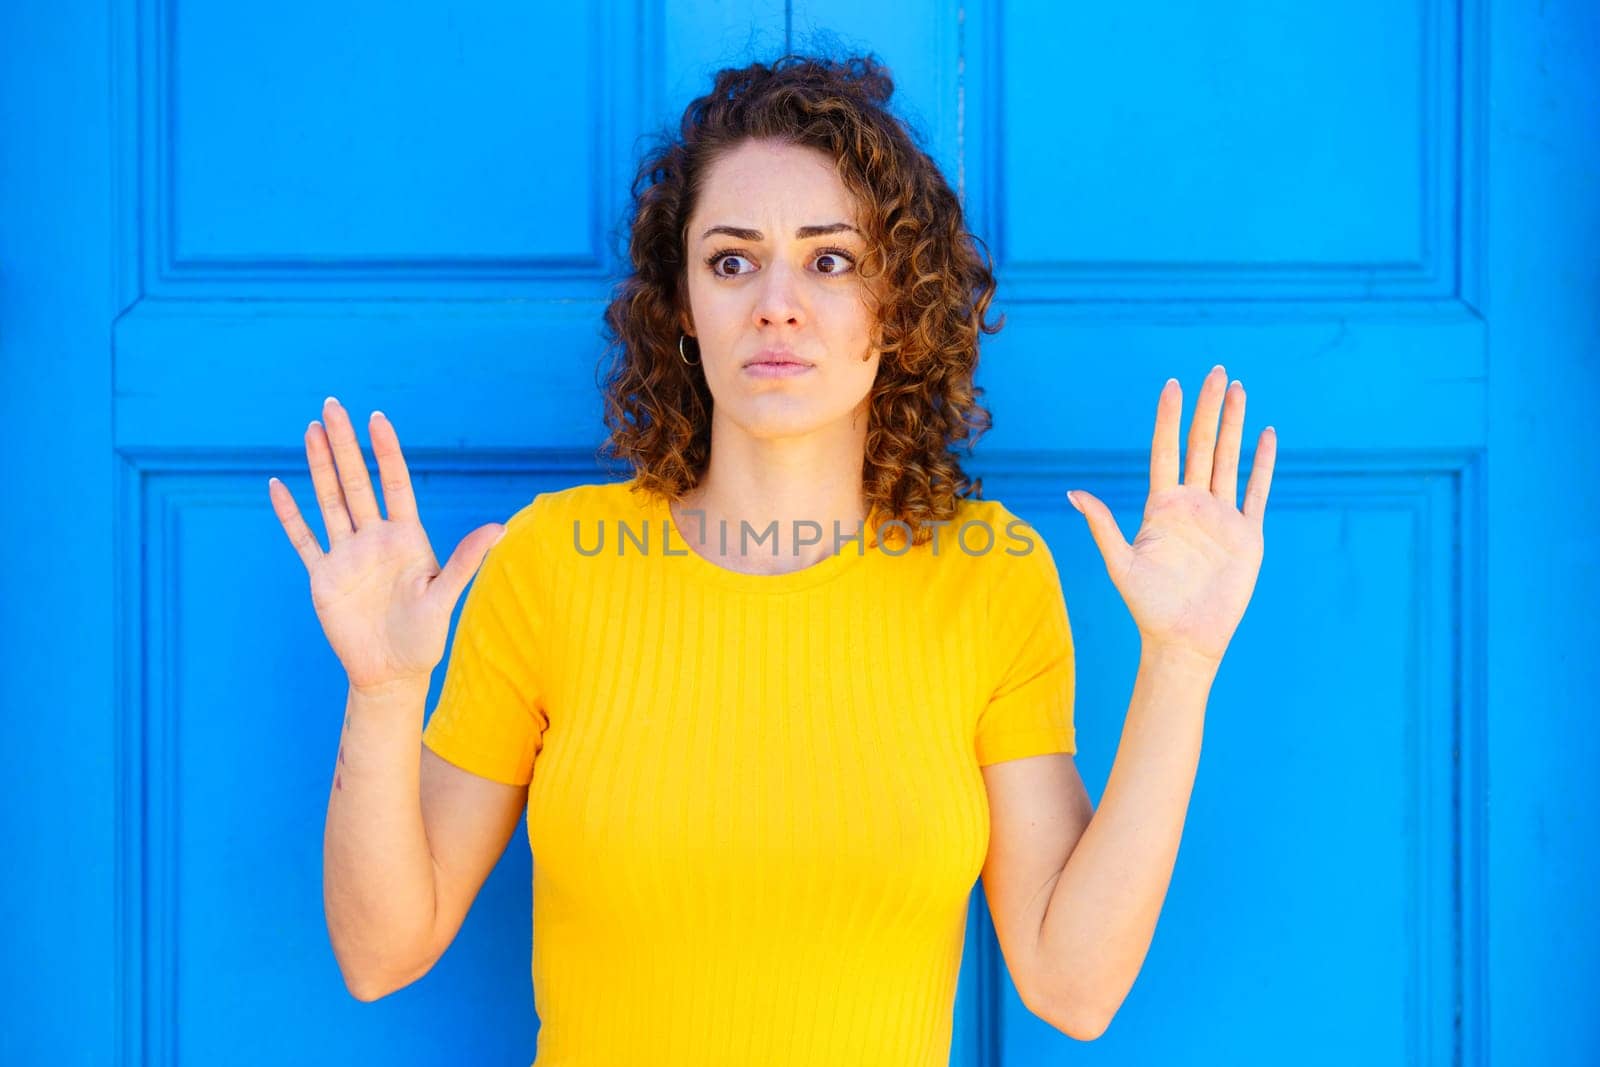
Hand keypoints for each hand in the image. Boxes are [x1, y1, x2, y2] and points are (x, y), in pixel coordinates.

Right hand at [266, 396, 506, 693]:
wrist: (390, 673)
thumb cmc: (424, 637)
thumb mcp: (445, 597)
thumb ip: (466, 560)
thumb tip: (500, 528)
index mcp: (406, 538)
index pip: (395, 484)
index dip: (386, 452)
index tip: (377, 418)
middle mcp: (374, 539)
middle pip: (357, 483)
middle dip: (345, 445)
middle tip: (333, 406)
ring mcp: (347, 554)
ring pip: (329, 501)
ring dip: (319, 467)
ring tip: (311, 430)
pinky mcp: (323, 576)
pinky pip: (303, 538)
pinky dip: (289, 514)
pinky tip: (277, 485)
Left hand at [1067, 365, 1276, 665]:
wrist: (1184, 639)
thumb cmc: (1147, 606)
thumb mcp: (1121, 563)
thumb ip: (1102, 526)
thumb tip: (1073, 492)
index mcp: (1162, 507)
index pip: (1166, 451)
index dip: (1169, 419)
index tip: (1172, 385)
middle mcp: (1192, 505)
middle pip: (1202, 446)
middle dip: (1207, 408)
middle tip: (1215, 371)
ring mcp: (1221, 517)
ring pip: (1230, 460)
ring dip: (1234, 425)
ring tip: (1238, 389)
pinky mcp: (1247, 535)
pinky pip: (1256, 491)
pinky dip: (1263, 464)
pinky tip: (1267, 435)